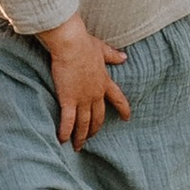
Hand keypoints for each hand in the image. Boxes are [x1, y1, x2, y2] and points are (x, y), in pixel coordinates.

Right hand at [39, 12, 130, 148]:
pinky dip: (66, 132)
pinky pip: (68, 121)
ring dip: (81, 136)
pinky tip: (62, 140)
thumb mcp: (101, 49)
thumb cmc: (84, 44)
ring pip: (84, 123)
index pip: (118, 99)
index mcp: (104, 81)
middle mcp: (95, 94)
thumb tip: (124, 57)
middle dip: (95, 129)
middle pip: (98, 117)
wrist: (70, 44)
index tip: (127, 118)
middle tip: (91, 136)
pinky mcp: (68, 99)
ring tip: (77, 146)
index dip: (123, 109)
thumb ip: (112, 55)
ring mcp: (82, 98)